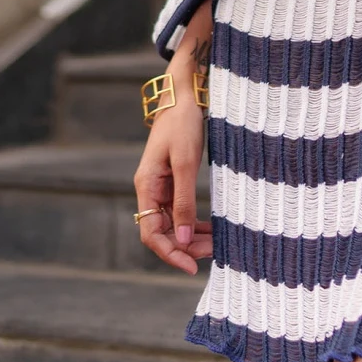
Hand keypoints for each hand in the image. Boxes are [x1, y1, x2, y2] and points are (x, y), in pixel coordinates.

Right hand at [133, 84, 211, 274]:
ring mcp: (161, 186)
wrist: (184, 95)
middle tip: (213, 253)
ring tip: (216, 245)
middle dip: (186, 247)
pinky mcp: (173, 180)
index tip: (191, 267)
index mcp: (146, 186)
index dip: (170, 253)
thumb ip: (184, 201)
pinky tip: (210, 229)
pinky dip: (194, 221)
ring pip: (173, 222)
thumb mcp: (186, 163)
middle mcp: (150, 190)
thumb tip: (185, 239)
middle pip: (162, 231)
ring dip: (192, 236)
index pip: (151, 233)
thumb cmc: (183, 124)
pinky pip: (180, 210)